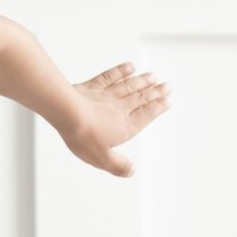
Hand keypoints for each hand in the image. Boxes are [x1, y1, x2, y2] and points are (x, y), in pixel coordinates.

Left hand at [63, 62, 168, 176]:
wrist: (67, 113)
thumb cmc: (84, 136)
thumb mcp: (102, 159)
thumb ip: (118, 165)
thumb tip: (131, 171)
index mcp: (126, 126)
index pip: (147, 115)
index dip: (159, 107)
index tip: (169, 100)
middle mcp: (120, 108)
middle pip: (142, 98)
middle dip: (156, 92)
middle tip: (167, 86)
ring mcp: (107, 95)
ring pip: (130, 85)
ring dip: (143, 80)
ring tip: (154, 76)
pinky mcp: (93, 86)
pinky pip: (110, 76)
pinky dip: (121, 70)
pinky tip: (130, 66)